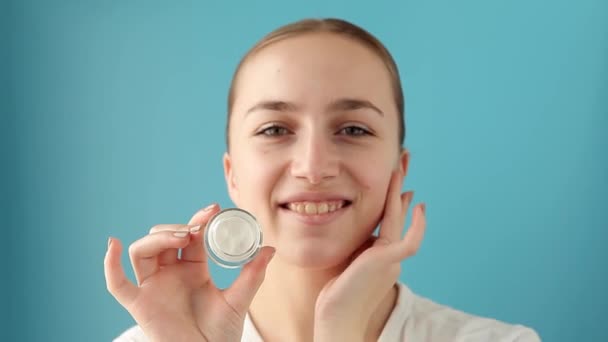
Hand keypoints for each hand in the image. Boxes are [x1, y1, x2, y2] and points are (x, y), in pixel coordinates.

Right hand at [104, 204, 274, 341]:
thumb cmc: (220, 334)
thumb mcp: (238, 301)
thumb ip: (252, 275)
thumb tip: (270, 248)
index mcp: (193, 268)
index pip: (190, 235)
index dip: (198, 220)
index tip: (213, 210)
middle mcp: (170, 273)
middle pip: (163, 238)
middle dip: (177, 228)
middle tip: (196, 230)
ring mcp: (152, 287)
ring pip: (142, 251)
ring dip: (157, 238)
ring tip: (180, 238)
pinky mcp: (139, 304)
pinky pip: (117, 284)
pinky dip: (110, 265)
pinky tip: (113, 244)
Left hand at [314, 170, 426, 340]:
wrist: (337, 318)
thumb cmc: (337, 294)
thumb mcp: (348, 261)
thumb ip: (356, 245)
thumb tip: (360, 227)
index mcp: (380, 255)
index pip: (390, 221)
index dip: (396, 200)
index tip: (399, 184)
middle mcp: (390, 256)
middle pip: (398, 214)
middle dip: (400, 186)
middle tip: (403, 161)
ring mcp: (391, 259)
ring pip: (401, 219)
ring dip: (400, 191)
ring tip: (401, 166)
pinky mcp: (389, 261)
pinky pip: (410, 240)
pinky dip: (416, 224)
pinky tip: (418, 205)